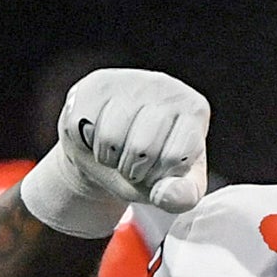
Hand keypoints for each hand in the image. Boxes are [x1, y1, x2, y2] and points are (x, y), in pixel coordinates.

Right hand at [19, 69, 208, 236]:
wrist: (113, 149)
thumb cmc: (150, 166)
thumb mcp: (174, 186)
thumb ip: (182, 196)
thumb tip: (167, 195)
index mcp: (194, 110)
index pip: (175, 157)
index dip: (158, 176)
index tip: (158, 169)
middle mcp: (165, 86)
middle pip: (141, 148)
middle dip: (132, 170)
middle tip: (133, 164)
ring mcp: (129, 81)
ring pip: (109, 137)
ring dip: (108, 158)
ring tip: (116, 151)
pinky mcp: (96, 83)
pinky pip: (81, 126)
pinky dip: (85, 143)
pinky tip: (97, 135)